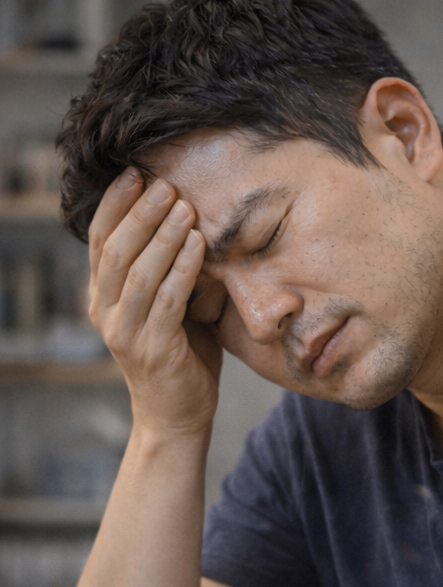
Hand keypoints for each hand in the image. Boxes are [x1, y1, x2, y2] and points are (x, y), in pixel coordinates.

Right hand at [89, 168, 219, 436]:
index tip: (133, 172)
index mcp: (103, 296)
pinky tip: (198, 245)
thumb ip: (171, 273)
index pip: (100, 240)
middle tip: (163, 181)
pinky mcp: (152, 348)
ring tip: (184, 205)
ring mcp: (125, 331)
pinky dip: (183, 269)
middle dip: (140, 212)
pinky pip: (166, 300)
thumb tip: (194, 224)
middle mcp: (105, 310)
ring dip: (161, 235)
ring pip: (138, 272)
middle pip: (116, 249)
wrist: (178, 414)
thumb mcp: (171, 307)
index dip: (115, 205)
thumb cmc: (181, 355)